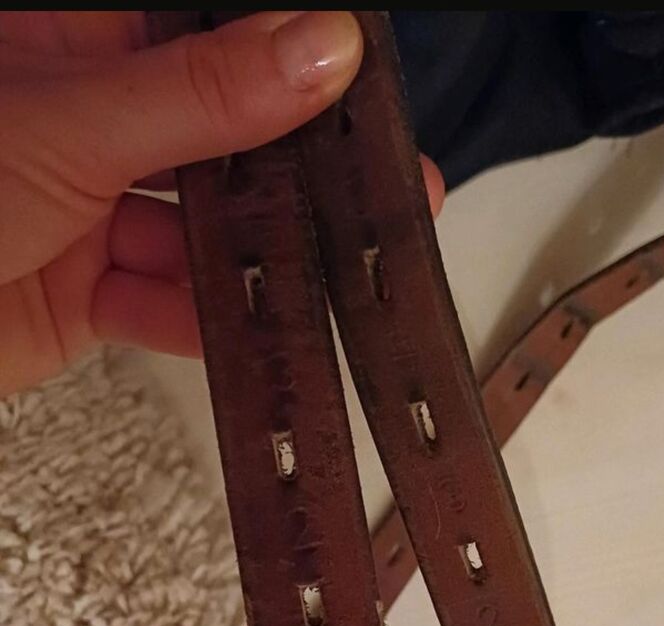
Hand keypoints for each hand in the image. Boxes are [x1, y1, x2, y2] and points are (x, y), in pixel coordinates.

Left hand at [0, 11, 444, 398]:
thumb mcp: (70, 126)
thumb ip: (200, 96)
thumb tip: (316, 48)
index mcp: (67, 38)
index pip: (200, 31)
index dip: (280, 49)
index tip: (352, 70)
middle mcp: (82, 118)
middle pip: (213, 133)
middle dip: (288, 166)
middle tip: (367, 179)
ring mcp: (86, 207)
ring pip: (198, 226)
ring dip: (256, 254)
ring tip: (324, 263)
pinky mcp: (86, 291)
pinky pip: (165, 303)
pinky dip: (204, 321)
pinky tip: (252, 327)